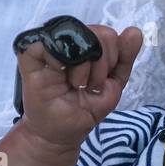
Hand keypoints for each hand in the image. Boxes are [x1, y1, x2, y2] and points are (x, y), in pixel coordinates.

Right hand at [16, 23, 143, 149]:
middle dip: (101, 63)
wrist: (61, 134)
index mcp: (87, 47)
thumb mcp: (112, 85)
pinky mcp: (29, 61)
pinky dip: (55, 58)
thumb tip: (135, 31)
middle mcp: (68, 44)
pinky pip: (39, 43)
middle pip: (94, 32)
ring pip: (71, 35)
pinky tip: (59, 74)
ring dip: (82, 65)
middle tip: (90, 85)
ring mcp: (49, 50)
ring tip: (77, 84)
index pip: (106, 34)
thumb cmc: (84, 109)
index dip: (113, 56)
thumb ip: (124, 59)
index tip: (102, 82)